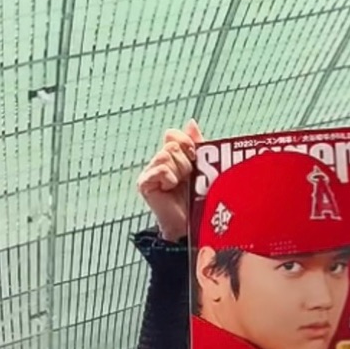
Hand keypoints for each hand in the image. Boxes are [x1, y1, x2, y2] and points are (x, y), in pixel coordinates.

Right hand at [135, 119, 202, 240]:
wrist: (193, 226)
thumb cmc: (200, 200)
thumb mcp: (204, 168)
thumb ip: (198, 145)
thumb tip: (191, 122)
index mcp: (174, 156)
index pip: (174, 135)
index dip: (186, 142)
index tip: (195, 156)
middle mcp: (160, 161)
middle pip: (172, 145)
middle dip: (186, 162)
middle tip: (189, 177)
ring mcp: (151, 172)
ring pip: (166, 155)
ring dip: (180, 171)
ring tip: (181, 185)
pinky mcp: (145, 183)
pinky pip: (160, 169)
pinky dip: (169, 178)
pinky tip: (171, 188)